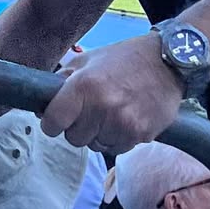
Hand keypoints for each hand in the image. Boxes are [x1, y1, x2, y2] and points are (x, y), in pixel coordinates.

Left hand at [38, 33, 182, 154]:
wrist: (169, 61)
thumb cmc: (125, 59)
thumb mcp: (89, 60)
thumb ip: (63, 80)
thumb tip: (40, 103)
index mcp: (84, 85)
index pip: (52, 121)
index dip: (51, 122)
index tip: (56, 119)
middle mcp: (102, 106)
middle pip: (73, 138)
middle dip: (77, 128)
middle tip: (91, 111)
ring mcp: (123, 123)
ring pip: (95, 146)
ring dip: (99, 134)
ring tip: (112, 112)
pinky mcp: (140, 135)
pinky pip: (117, 149)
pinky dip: (118, 139)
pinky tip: (126, 119)